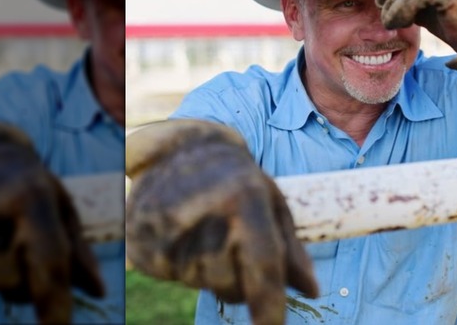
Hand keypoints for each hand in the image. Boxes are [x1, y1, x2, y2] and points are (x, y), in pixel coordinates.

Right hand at [0, 119, 103, 324]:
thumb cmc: (26, 181)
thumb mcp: (61, 205)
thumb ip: (79, 251)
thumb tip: (99, 292)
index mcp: (29, 198)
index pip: (47, 264)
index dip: (55, 303)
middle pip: (19, 281)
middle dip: (29, 277)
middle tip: (21, 239)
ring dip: (2, 271)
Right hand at [126, 120, 317, 324]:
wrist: (175, 152)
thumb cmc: (235, 178)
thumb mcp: (271, 202)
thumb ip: (292, 249)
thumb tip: (313, 292)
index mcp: (243, 198)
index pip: (261, 264)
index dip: (269, 305)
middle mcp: (204, 214)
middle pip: (233, 285)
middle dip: (243, 281)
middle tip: (236, 243)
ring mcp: (169, 231)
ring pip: (206, 284)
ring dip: (215, 272)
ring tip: (210, 231)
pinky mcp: (144, 245)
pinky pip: (177, 278)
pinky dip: (188, 267)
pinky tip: (187, 236)